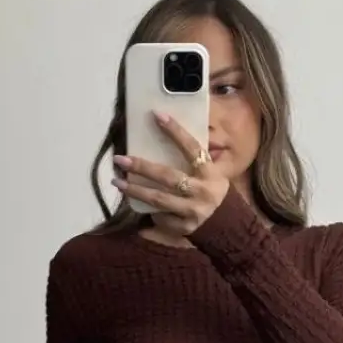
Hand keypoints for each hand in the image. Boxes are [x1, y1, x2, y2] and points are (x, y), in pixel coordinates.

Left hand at [112, 112, 229, 235]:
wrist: (225, 223)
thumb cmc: (210, 189)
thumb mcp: (210, 171)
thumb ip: (195, 156)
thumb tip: (166, 129)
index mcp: (211, 173)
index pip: (192, 148)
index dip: (175, 131)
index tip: (157, 115)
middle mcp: (203, 192)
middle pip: (168, 177)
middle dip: (142, 167)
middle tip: (120, 159)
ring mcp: (194, 212)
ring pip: (159, 199)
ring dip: (135, 190)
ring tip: (117, 182)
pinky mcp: (184, 227)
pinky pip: (160, 218)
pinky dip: (148, 210)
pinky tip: (136, 204)